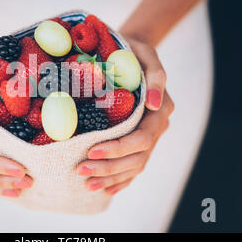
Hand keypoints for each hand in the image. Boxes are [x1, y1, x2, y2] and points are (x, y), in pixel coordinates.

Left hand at [76, 38, 173, 194]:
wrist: (136, 54)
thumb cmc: (136, 53)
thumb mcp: (146, 56)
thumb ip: (156, 78)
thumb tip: (155, 104)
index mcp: (160, 110)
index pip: (141, 138)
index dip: (118, 148)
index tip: (91, 150)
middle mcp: (157, 126)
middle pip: (137, 157)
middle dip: (109, 167)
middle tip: (81, 171)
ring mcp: (150, 135)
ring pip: (134, 165)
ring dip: (111, 177)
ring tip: (87, 185)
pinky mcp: (140, 139)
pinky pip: (133, 164)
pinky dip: (121, 179)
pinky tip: (105, 188)